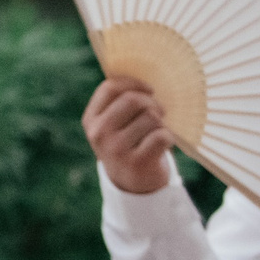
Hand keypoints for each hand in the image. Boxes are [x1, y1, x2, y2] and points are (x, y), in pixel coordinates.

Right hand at [84, 76, 175, 195]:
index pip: (110, 88)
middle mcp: (99, 133)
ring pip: (151, 118)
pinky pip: (162, 136)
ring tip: (157, 132)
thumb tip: (144, 74)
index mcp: (91, 119)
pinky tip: (162, 145)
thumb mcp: (113, 125)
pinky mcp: (137, 162)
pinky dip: (168, 138)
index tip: (149, 89)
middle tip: (159, 113)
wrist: (132, 184)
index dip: (134, 83)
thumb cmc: (128, 144)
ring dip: (161, 123)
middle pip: (133, 100)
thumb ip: (119, 103)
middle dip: (153, 104)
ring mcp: (116, 149)